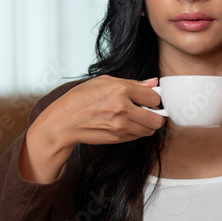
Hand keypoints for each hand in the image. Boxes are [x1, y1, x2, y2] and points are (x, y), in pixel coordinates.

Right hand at [20, 76, 165, 182]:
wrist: (64, 121)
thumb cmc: (80, 98)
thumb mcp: (104, 82)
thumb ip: (132, 83)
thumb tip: (153, 82)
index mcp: (121, 90)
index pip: (154, 97)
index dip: (155, 98)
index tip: (151, 99)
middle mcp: (123, 108)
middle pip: (157, 118)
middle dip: (157, 115)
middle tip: (150, 111)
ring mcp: (121, 126)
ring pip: (149, 130)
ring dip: (148, 125)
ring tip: (137, 117)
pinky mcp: (117, 138)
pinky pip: (137, 136)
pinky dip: (137, 131)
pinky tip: (126, 124)